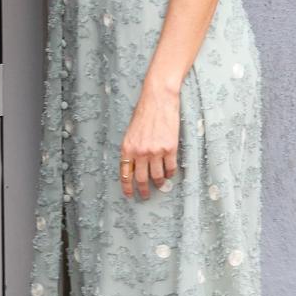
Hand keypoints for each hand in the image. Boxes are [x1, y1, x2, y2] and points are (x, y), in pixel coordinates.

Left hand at [119, 80, 180, 198]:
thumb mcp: (131, 132)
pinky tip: (169, 174)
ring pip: (157, 176)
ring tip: (159, 185)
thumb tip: (133, 166)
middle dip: (142, 190)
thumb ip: (131, 149)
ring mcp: (155, 151)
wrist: (158, 100)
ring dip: (158, 183)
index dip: (127, 186)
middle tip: (145, 196)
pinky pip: (170, 167)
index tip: (129, 195)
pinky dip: (170, 173)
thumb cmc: (143, 113)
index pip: (125, 173)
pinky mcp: (170, 148)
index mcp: (127, 148)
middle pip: (141, 178)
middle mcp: (140, 152)